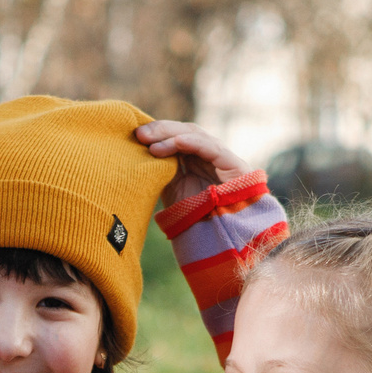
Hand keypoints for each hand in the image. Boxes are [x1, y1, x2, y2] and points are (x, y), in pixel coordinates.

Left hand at [135, 120, 253, 209]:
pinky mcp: (235, 165)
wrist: (218, 241)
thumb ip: (161, 171)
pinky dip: (194, 143)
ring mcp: (223, 159)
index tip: (136, 135)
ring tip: (152, 145)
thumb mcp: (172, 190)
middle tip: (140, 134)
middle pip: (184, 133)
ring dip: (173, 137)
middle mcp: (209, 156)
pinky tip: (177, 142)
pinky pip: (213, 148)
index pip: (175, 137)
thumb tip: (139, 152)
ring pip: (197, 136)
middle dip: (162, 131)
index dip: (157, 132)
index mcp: (194, 160)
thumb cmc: (195, 219)